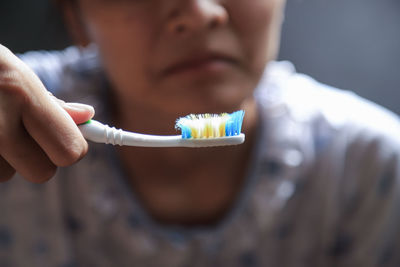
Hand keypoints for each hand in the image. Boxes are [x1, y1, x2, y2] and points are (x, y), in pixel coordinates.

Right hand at [0, 44, 93, 182]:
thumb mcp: (14, 73)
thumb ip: (50, 102)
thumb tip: (86, 117)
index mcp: (22, 96)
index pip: (70, 152)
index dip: (69, 148)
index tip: (62, 141)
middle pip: (43, 172)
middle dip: (36, 156)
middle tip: (18, 131)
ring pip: (8, 176)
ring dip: (2, 158)